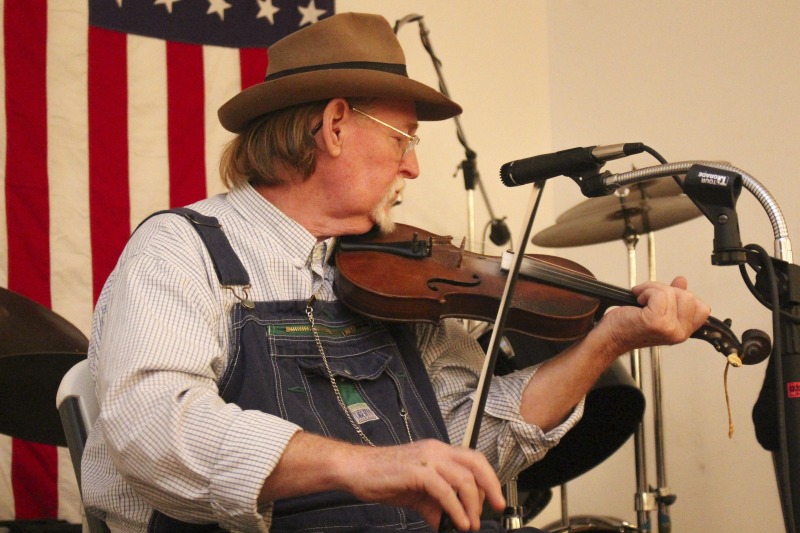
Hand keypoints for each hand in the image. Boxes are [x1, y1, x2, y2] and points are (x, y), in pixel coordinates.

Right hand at [338, 439, 504, 530]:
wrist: (357, 470)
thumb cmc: (383, 476)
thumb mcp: (417, 493)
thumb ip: (436, 506)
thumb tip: (450, 523)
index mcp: (438, 452)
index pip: (474, 460)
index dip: (489, 479)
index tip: (496, 500)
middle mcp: (436, 451)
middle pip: (475, 464)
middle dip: (491, 487)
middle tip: (496, 508)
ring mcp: (427, 459)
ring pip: (463, 478)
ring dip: (472, 504)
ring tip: (470, 524)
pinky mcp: (417, 471)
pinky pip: (444, 490)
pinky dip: (455, 508)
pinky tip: (456, 521)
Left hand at [599, 276, 710, 355]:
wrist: (609, 337)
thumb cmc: (628, 326)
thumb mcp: (657, 311)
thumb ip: (673, 298)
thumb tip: (681, 281)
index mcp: (683, 331)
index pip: (702, 308)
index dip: (684, 296)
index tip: (665, 298)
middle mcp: (679, 333)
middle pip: (689, 296)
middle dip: (667, 290)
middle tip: (649, 297)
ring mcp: (669, 328)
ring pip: (672, 293)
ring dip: (653, 289)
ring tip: (641, 299)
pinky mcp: (655, 321)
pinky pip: (659, 294)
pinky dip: (646, 290)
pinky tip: (637, 299)